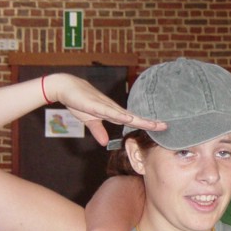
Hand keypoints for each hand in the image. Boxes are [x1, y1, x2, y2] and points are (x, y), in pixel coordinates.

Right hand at [44, 73, 165, 145]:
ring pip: (127, 115)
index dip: (145, 125)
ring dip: (140, 120)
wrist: (65, 87)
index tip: (159, 128)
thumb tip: (104, 143)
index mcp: (113, 113)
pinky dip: (121, 116)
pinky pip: (111, 112)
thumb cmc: (78, 101)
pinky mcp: (97, 105)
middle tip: (165, 126)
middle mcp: (114, 109)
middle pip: (135, 118)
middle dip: (150, 123)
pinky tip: (131, 119)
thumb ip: (98, 131)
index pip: (133, 121)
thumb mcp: (89, 120)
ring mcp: (106, 106)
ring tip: (155, 124)